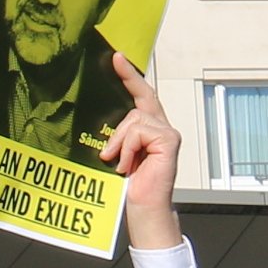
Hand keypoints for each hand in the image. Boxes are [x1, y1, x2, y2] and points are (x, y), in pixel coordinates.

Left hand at [100, 50, 184, 249]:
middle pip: (139, 102)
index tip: (117, 58)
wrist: (143, 209)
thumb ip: (116, 136)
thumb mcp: (118, 154)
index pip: (142, 96)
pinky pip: (139, 131)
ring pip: (134, 119)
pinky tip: (128, 166)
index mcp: (150, 129)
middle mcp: (162, 127)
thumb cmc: (128, 186)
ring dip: (119, 141)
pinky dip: (128, 148)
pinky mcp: (169, 140)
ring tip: (118, 163)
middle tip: (115, 72)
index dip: (131, 77)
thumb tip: (98, 120)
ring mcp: (168, 133)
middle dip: (126, 87)